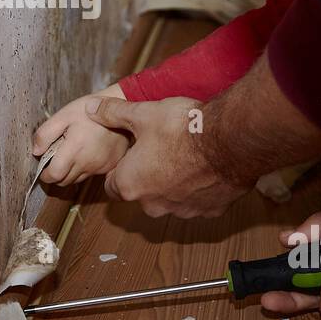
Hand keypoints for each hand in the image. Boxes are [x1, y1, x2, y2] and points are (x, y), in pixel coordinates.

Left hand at [31, 84, 129, 186]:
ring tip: (70, 154)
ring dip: (70, 173)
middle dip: (56, 175)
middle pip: (65, 182)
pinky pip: (92, 175)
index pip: (54, 176)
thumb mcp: (63, 115)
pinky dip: (84, 169)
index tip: (43, 168)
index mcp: (74, 150)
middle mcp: (88, 163)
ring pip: (78, 180)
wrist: (121, 106)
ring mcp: (101, 167)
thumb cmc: (90, 109)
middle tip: (55, 159)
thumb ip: (45, 134)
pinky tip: (85, 154)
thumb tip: (36, 152)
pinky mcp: (110, 166)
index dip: (45, 175)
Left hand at [86, 96, 250, 218]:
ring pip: (171, 199)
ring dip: (174, 184)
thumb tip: (92, 108)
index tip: (132, 154)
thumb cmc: (182, 128)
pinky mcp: (209, 211)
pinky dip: (200, 189)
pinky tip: (206, 168)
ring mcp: (182, 211)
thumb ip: (113, 113)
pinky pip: (199, 202)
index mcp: (130, 184)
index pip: (112, 185)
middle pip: (142, 193)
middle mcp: (153, 205)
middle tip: (160, 150)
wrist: (229, 140)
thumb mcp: (142, 114)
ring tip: (186, 156)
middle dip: (148, 175)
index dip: (121, 168)